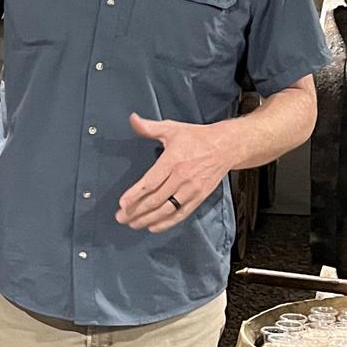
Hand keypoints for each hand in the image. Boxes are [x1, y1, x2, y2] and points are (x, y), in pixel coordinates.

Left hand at [117, 113, 236, 231]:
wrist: (226, 146)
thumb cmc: (197, 137)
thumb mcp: (172, 128)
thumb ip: (149, 128)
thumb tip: (132, 119)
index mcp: (173, 161)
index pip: (151, 182)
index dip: (136, 194)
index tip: (123, 203)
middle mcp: (182, 177)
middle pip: (156, 199)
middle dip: (136, 210)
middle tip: (121, 217)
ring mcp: (191, 189)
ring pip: (167, 209)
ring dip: (148, 219)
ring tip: (133, 224)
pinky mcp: (199, 197)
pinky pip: (181, 214)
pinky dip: (166, 223)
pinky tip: (153, 226)